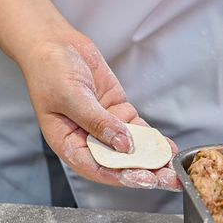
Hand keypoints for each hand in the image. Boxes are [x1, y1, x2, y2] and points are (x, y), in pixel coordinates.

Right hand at [21, 34, 180, 190]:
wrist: (54, 43)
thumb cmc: (49, 70)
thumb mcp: (71, 96)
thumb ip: (97, 121)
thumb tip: (123, 145)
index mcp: (68, 143)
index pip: (97, 167)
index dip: (120, 176)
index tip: (144, 179)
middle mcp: (86, 138)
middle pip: (117, 163)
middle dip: (143, 172)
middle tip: (167, 179)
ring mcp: (104, 125)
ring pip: (130, 149)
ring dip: (151, 159)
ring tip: (173, 169)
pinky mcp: (116, 111)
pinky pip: (136, 130)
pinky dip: (152, 139)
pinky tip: (167, 147)